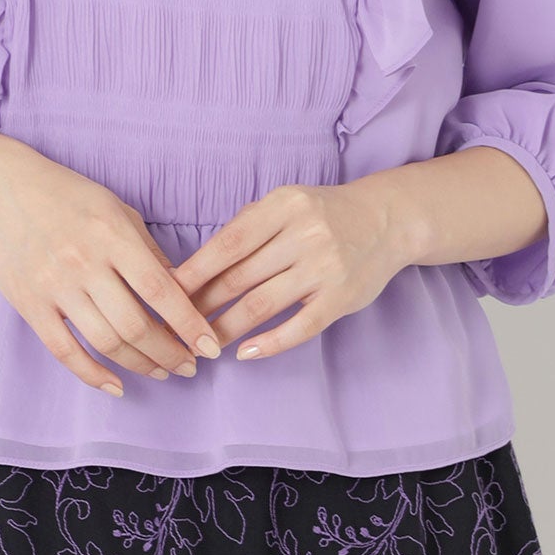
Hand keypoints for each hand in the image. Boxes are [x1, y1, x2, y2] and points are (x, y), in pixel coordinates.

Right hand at [0, 141, 224, 395]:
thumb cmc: (66, 195)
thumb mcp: (116, 209)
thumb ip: (147, 251)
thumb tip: (181, 293)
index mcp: (112, 235)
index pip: (160, 290)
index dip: (189, 324)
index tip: (211, 347)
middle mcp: (85, 262)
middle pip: (136, 324)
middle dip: (170, 353)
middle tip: (189, 366)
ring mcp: (54, 285)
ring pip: (105, 342)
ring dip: (140, 365)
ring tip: (161, 371)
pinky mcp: (29, 304)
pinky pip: (65, 350)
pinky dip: (93, 374)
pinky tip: (116, 386)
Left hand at [169, 178, 406, 361]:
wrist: (387, 220)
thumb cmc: (324, 213)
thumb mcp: (287, 202)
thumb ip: (248, 225)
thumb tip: (198, 263)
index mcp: (284, 205)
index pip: (229, 243)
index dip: (195, 270)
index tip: (167, 291)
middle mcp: (304, 234)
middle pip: (240, 276)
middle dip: (203, 303)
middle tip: (176, 324)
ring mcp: (325, 268)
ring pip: (262, 304)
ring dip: (227, 327)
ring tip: (203, 343)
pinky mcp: (341, 298)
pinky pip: (300, 327)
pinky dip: (270, 343)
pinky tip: (246, 352)